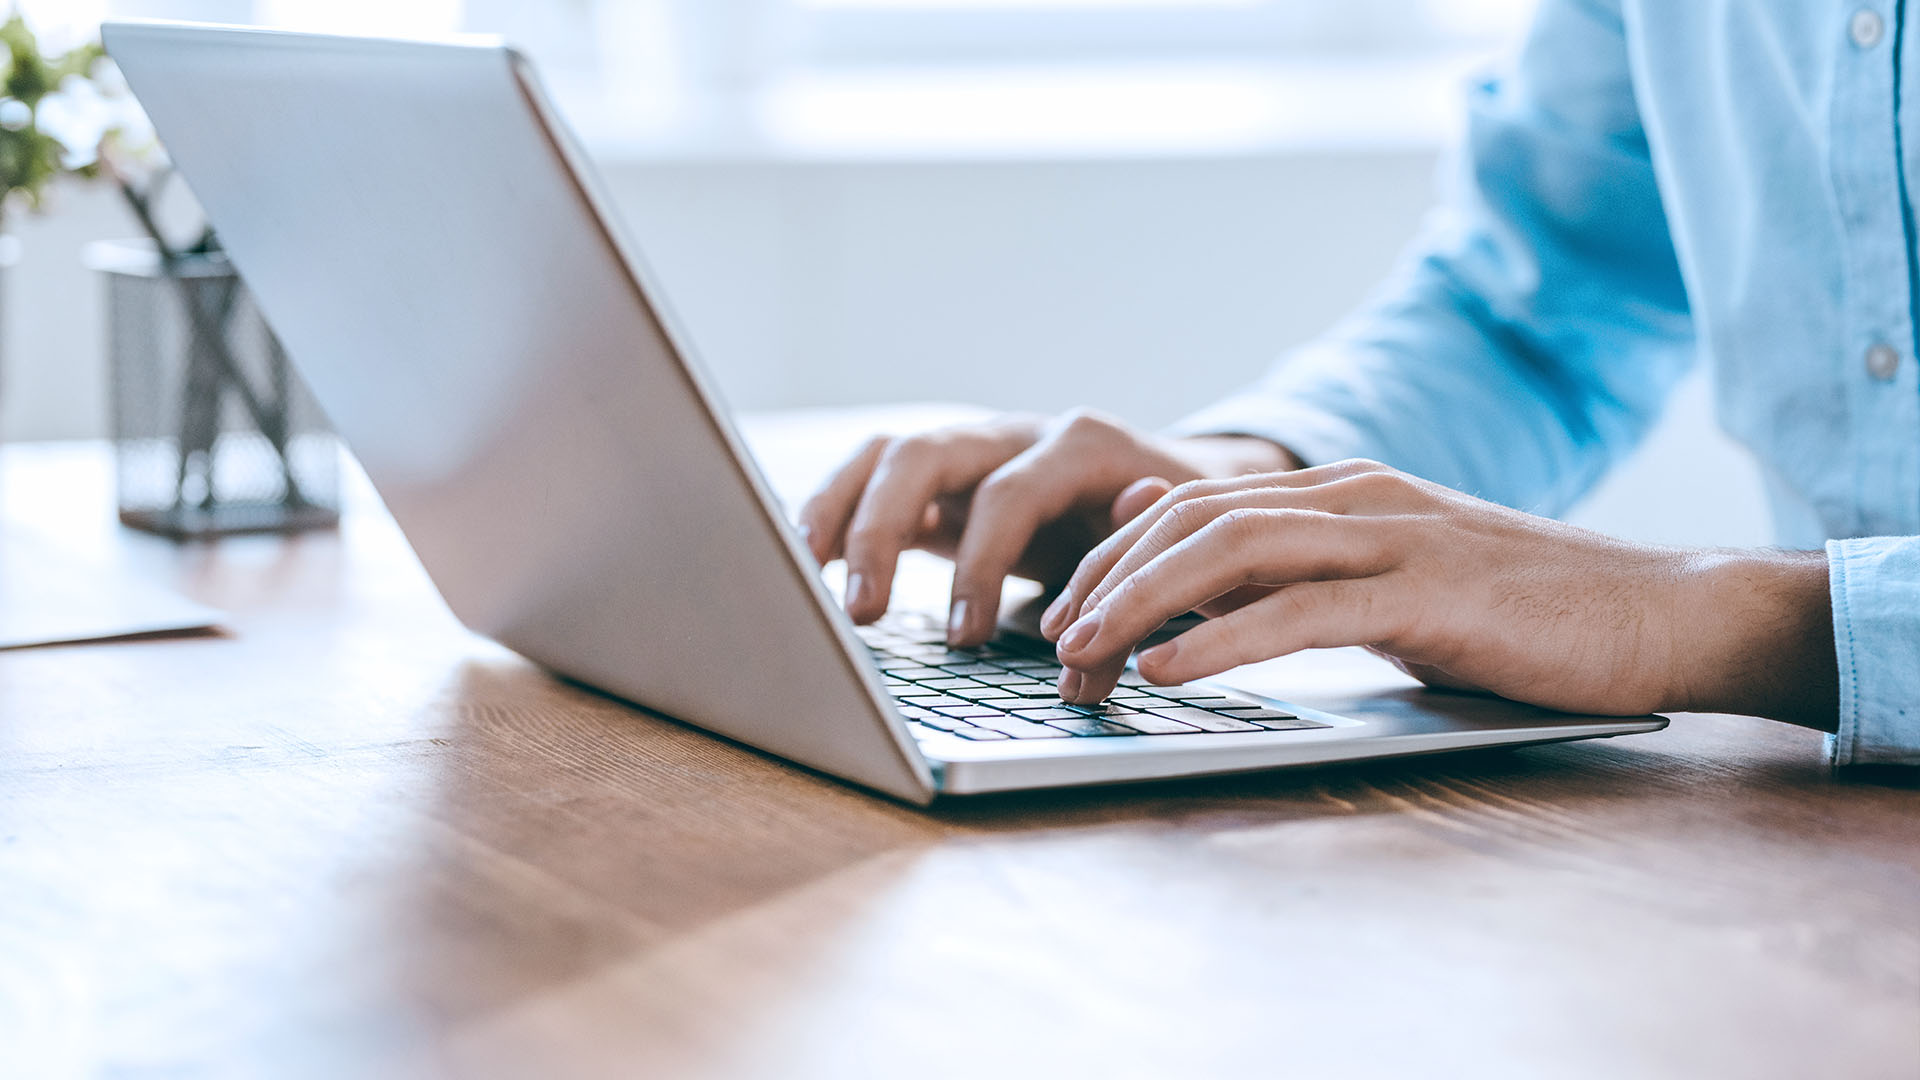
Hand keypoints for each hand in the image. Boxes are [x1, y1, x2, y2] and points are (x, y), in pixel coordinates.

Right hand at [797, 409, 1296, 644]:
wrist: (1185, 487)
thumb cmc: (1176, 527)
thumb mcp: (1175, 548)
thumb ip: (1141, 573)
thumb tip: (1104, 605)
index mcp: (1079, 444)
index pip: (1009, 493)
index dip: (980, 566)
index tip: (963, 637)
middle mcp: (1015, 434)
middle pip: (923, 453)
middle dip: (882, 529)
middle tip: (863, 611)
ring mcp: (974, 451)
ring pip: (885, 455)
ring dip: (839, 511)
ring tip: (803, 573)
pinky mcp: (945, 481)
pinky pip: (875, 480)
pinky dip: (836, 512)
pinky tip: (804, 559)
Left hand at [1044, 459, 1838, 727]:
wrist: (1658, 613)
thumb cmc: (1520, 613)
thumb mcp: (1389, 583)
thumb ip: (1296, 569)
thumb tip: (1186, 565)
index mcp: (1343, 493)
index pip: (1195, 505)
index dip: (1115, 554)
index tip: (1063, 609)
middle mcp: (1356, 498)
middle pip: (1194, 519)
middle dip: (1108, 577)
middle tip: (1051, 639)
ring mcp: (1393, 536)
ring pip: (1232, 550)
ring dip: (1141, 603)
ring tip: (1081, 651)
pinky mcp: (1427, 592)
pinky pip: (1300, 611)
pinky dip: (1219, 640)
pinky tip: (1167, 670)